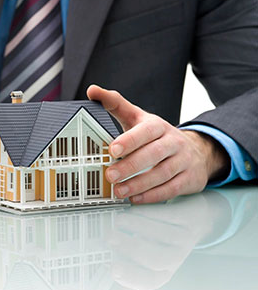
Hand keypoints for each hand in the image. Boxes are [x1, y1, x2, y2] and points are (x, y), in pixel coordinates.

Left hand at [87, 85, 228, 203]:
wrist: (196, 150)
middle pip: (153, 154)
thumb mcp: (137, 117)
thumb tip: (93, 90)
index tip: (112, 149)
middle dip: (130, 166)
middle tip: (110, 175)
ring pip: (162, 173)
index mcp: (157, 126)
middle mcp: (173, 141)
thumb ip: (115, 104)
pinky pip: (172, 188)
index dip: (129, 140)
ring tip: (119, 191)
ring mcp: (183, 160)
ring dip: (139, 184)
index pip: (145, 131)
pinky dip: (153, 195)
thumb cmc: (157, 135)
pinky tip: (136, 198)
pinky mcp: (189, 178)